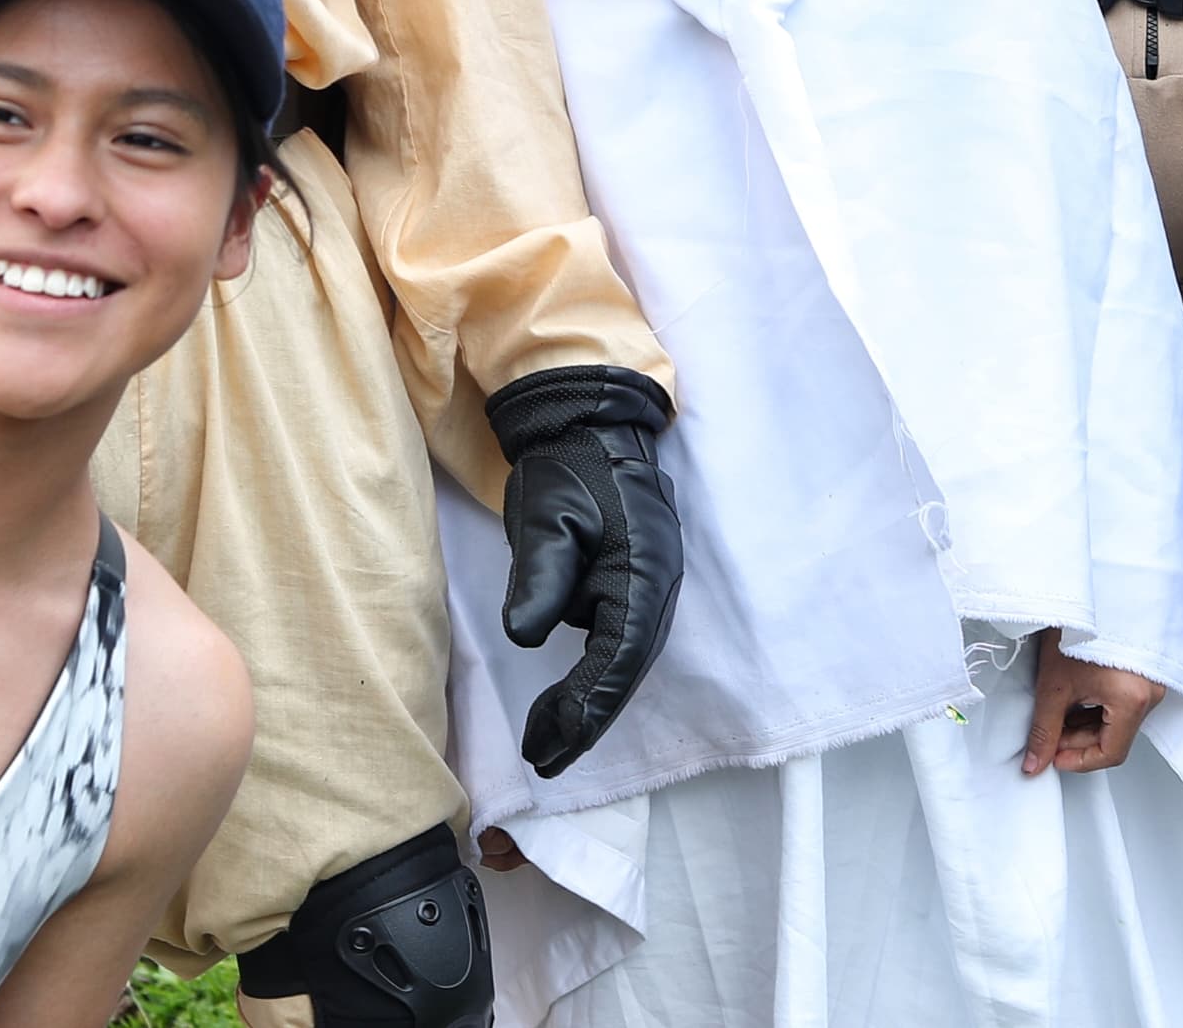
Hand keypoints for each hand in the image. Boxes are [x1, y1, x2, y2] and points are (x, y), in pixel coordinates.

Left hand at [487, 366, 685, 775]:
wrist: (589, 424)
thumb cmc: (567, 467)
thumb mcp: (546, 515)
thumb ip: (541, 575)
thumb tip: (526, 635)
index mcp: (642, 570)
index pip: (617, 655)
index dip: (585, 707)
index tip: (550, 744)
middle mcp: (657, 585)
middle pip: (627, 669)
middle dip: (588, 719)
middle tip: (545, 759)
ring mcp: (649, 584)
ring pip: (624, 660)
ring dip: (590, 702)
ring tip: (548, 741)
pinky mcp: (633, 582)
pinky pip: (617, 641)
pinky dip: (592, 675)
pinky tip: (564, 695)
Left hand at [1022, 637, 1162, 775]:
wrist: (1086, 588)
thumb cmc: (1077, 627)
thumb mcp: (1054, 684)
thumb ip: (1044, 729)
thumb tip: (1036, 762)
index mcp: (1134, 699)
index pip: (1111, 753)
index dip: (1079, 761)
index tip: (1054, 757)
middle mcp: (1151, 693)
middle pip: (1114, 737)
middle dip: (1078, 741)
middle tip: (1049, 737)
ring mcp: (1150, 682)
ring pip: (1117, 721)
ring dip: (1085, 725)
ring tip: (1057, 714)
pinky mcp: (1143, 671)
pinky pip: (1122, 703)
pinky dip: (1096, 707)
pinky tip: (1073, 699)